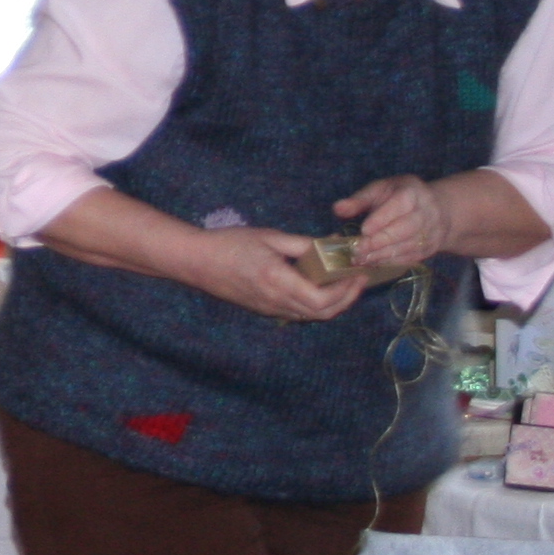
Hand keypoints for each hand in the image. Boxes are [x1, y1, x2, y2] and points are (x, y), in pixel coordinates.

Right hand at [179, 225, 369, 323]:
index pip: (322, 299)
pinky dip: (316, 306)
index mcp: (278, 281)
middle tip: (357, 280)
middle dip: (346, 299)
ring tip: (343, 284)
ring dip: (333, 305)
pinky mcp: (264, 310)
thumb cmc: (229, 243)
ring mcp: (270, 309)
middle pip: (322, 313)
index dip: (346, 291)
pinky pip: (298, 314)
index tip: (357, 274)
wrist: (196, 262)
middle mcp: (276, 302)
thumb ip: (302, 244)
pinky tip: (318, 287)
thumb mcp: (269, 237)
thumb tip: (333, 245)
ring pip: (311, 317)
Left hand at [336, 174, 448, 269]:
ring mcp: (430, 232)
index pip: (399, 205)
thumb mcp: (381, 189)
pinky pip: (410, 258)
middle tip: (358, 249)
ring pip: (407, 246)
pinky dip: (391, 262)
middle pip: (405, 229)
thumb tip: (338, 209)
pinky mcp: (430, 248)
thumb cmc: (401, 196)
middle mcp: (426, 213)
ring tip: (361, 259)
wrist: (440, 210)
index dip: (382, 219)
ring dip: (383, 255)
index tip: (364, 230)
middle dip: (380, 241)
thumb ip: (359, 199)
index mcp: (413, 193)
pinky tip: (373, 263)